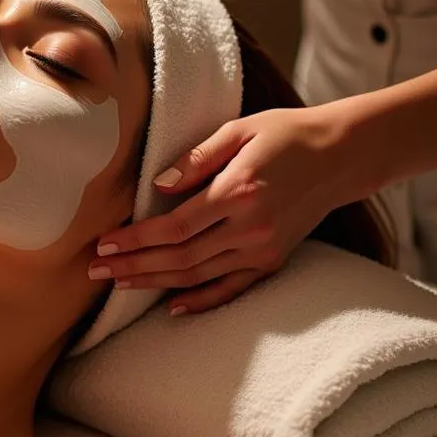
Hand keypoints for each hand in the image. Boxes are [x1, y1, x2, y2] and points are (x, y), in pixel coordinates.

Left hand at [89, 105, 354, 314]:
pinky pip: (230, 289)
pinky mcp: (272, 262)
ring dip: (154, 282)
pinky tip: (170, 307)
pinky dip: (200, 301)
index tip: (104, 243)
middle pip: (180, 258)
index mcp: (238, 192)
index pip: (174, 227)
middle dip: (134, 266)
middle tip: (95, 270)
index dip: (136, 239)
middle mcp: (251, 229)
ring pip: (198, 277)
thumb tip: (157, 186)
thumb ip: (197, 158)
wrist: (341, 155)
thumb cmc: (284, 134)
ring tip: (118, 283)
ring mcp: (263, 250)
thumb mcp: (238, 130)